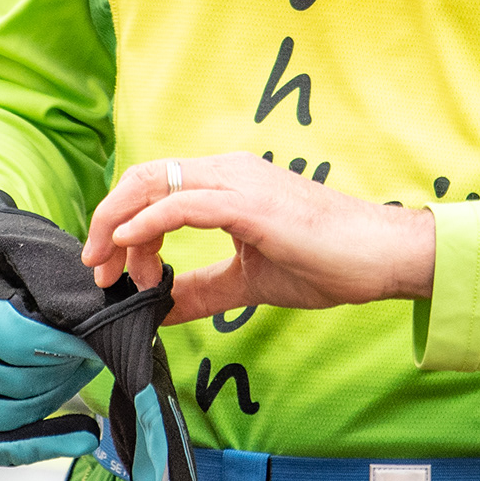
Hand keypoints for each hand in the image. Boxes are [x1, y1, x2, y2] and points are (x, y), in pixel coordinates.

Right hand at [0, 190, 102, 464]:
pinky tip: (82, 437)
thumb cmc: (1, 258)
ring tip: (84, 375)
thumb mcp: (21, 250)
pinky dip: (41, 446)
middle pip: (15, 381)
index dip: (64, 347)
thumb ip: (54, 286)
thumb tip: (99, 329)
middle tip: (96, 357)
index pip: (16, 339)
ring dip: (58, 398)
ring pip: (10, 414)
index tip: (96, 344)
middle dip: (66, 371)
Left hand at [87, 155, 437, 316]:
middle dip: (106, 222)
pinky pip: (182, 204)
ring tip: (114, 272)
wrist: (381, 256)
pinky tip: (132, 250)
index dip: (123, 228)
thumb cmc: (328, 261)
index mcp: (228, 182)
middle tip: (97, 271)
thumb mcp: (249, 280)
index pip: (155, 188)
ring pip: (154, 183)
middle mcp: (229, 170)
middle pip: (143, 176)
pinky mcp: (250, 204)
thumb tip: (159, 310)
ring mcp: (240, 182)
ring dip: (118, 226)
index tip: (120, 275)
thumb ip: (203, 290)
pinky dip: (147, 225)